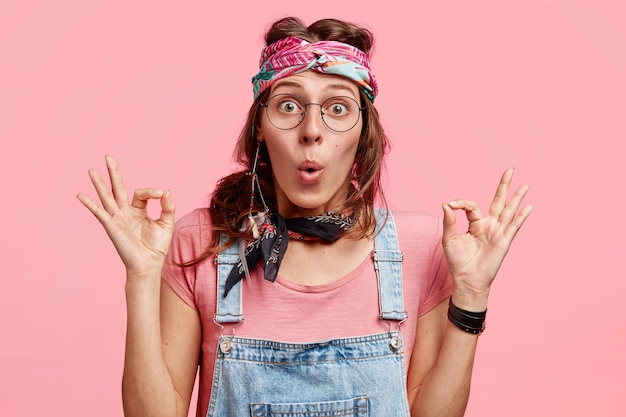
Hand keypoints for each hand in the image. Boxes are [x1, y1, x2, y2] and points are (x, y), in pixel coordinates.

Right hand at [76, 155, 175, 277]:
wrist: (148, 264)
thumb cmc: (157, 247)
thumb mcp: (167, 223)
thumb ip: (167, 206)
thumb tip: (166, 190)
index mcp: (139, 210)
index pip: (142, 193)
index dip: (152, 191)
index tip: (160, 194)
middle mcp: (126, 212)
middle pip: (117, 188)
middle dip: (113, 173)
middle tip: (108, 157)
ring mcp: (117, 218)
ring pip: (106, 196)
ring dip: (99, 183)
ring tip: (91, 170)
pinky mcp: (111, 226)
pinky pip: (99, 212)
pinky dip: (90, 204)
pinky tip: (80, 194)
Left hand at [441, 168, 531, 308]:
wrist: (467, 280)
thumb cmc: (458, 262)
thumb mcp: (449, 239)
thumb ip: (449, 222)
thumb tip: (446, 204)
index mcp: (475, 224)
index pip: (471, 206)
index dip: (461, 203)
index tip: (451, 204)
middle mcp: (489, 226)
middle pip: (498, 201)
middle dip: (504, 186)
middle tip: (510, 170)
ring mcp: (498, 233)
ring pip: (508, 211)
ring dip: (517, 197)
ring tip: (525, 185)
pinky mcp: (503, 241)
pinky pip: (513, 226)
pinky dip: (520, 216)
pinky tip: (528, 206)